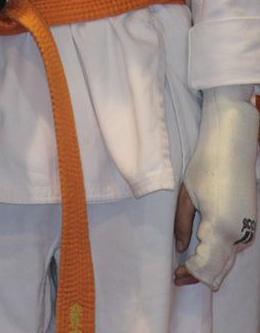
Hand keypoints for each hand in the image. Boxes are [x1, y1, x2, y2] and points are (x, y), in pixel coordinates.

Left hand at [173, 85, 257, 289]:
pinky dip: (219, 257)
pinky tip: (204, 251)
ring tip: (187, 266)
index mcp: (220, 228)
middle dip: (198, 276)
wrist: (233, 149)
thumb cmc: (206, 167)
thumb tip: (180, 247)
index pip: (204, 265)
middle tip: (178, 276)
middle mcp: (238, 236)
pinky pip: (234, 250)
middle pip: (219, 270)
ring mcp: (248, 232)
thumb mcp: (187, 196)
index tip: (173, 275)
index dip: (188, 273)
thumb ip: (182, 224)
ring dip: (209, 267)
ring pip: (228, 262)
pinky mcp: (250, 226)